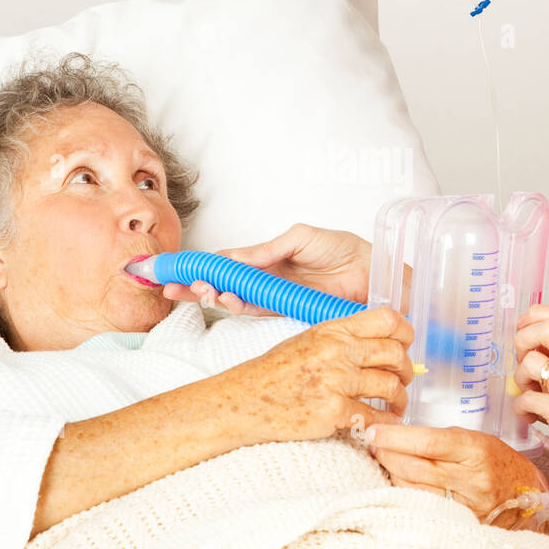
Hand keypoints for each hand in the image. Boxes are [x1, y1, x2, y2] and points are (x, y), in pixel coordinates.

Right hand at [161, 223, 372, 316]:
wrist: (373, 272)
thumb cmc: (343, 249)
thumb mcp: (300, 237)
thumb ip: (266, 249)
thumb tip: (233, 255)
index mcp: (267, 259)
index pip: (227, 262)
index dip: (202, 267)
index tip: (178, 269)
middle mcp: (267, 279)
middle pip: (224, 284)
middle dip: (197, 286)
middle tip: (175, 287)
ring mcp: (275, 296)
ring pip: (236, 299)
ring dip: (215, 296)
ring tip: (202, 290)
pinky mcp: (288, 310)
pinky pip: (258, 309)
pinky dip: (240, 305)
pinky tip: (227, 298)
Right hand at [237, 306, 412, 443]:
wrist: (244, 401)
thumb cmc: (273, 373)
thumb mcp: (309, 341)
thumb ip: (343, 338)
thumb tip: (379, 342)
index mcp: (332, 330)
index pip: (387, 319)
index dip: (406, 333)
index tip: (407, 345)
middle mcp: (336, 351)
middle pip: (395, 353)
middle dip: (406, 370)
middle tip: (403, 379)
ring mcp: (335, 381)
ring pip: (390, 386)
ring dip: (399, 399)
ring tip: (395, 405)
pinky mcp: (332, 411)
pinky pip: (374, 417)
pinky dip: (385, 423)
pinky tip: (382, 424)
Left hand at [364, 423, 548, 528]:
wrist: (530, 499)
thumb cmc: (500, 463)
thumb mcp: (475, 440)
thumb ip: (440, 439)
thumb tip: (398, 435)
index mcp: (475, 450)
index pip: (426, 441)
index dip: (394, 436)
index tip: (374, 431)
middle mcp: (471, 480)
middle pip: (413, 467)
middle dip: (386, 453)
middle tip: (373, 444)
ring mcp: (465, 506)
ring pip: (412, 489)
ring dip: (391, 473)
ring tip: (384, 460)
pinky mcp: (459, 524)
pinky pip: (421, 507)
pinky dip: (404, 492)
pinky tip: (399, 482)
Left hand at [512, 304, 548, 498]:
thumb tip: (536, 339)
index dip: (538, 314)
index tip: (526, 326)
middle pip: (548, 328)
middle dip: (523, 337)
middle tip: (522, 355)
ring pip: (531, 363)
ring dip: (519, 376)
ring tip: (528, 391)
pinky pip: (525, 399)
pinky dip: (520, 406)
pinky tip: (530, 414)